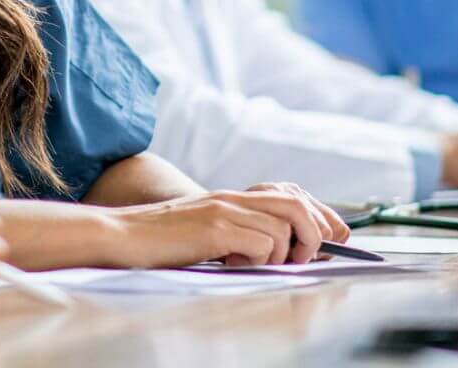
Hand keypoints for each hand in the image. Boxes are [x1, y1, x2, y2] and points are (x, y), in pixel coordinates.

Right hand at [106, 183, 348, 267]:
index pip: (290, 193)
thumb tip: (279, 251)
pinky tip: (233, 264)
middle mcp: (232, 198)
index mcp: (232, 198)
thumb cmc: (161, 242)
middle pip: (297, 202)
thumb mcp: (205, 232)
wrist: (122, 236)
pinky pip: (262, 243)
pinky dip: (260, 260)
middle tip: (301, 258)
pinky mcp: (215, 228)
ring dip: (284, 252)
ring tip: (259, 264)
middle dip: (314, 232)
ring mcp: (224, 210)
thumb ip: (236, 232)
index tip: (335, 235)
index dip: (319, 213)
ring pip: (285, 224)